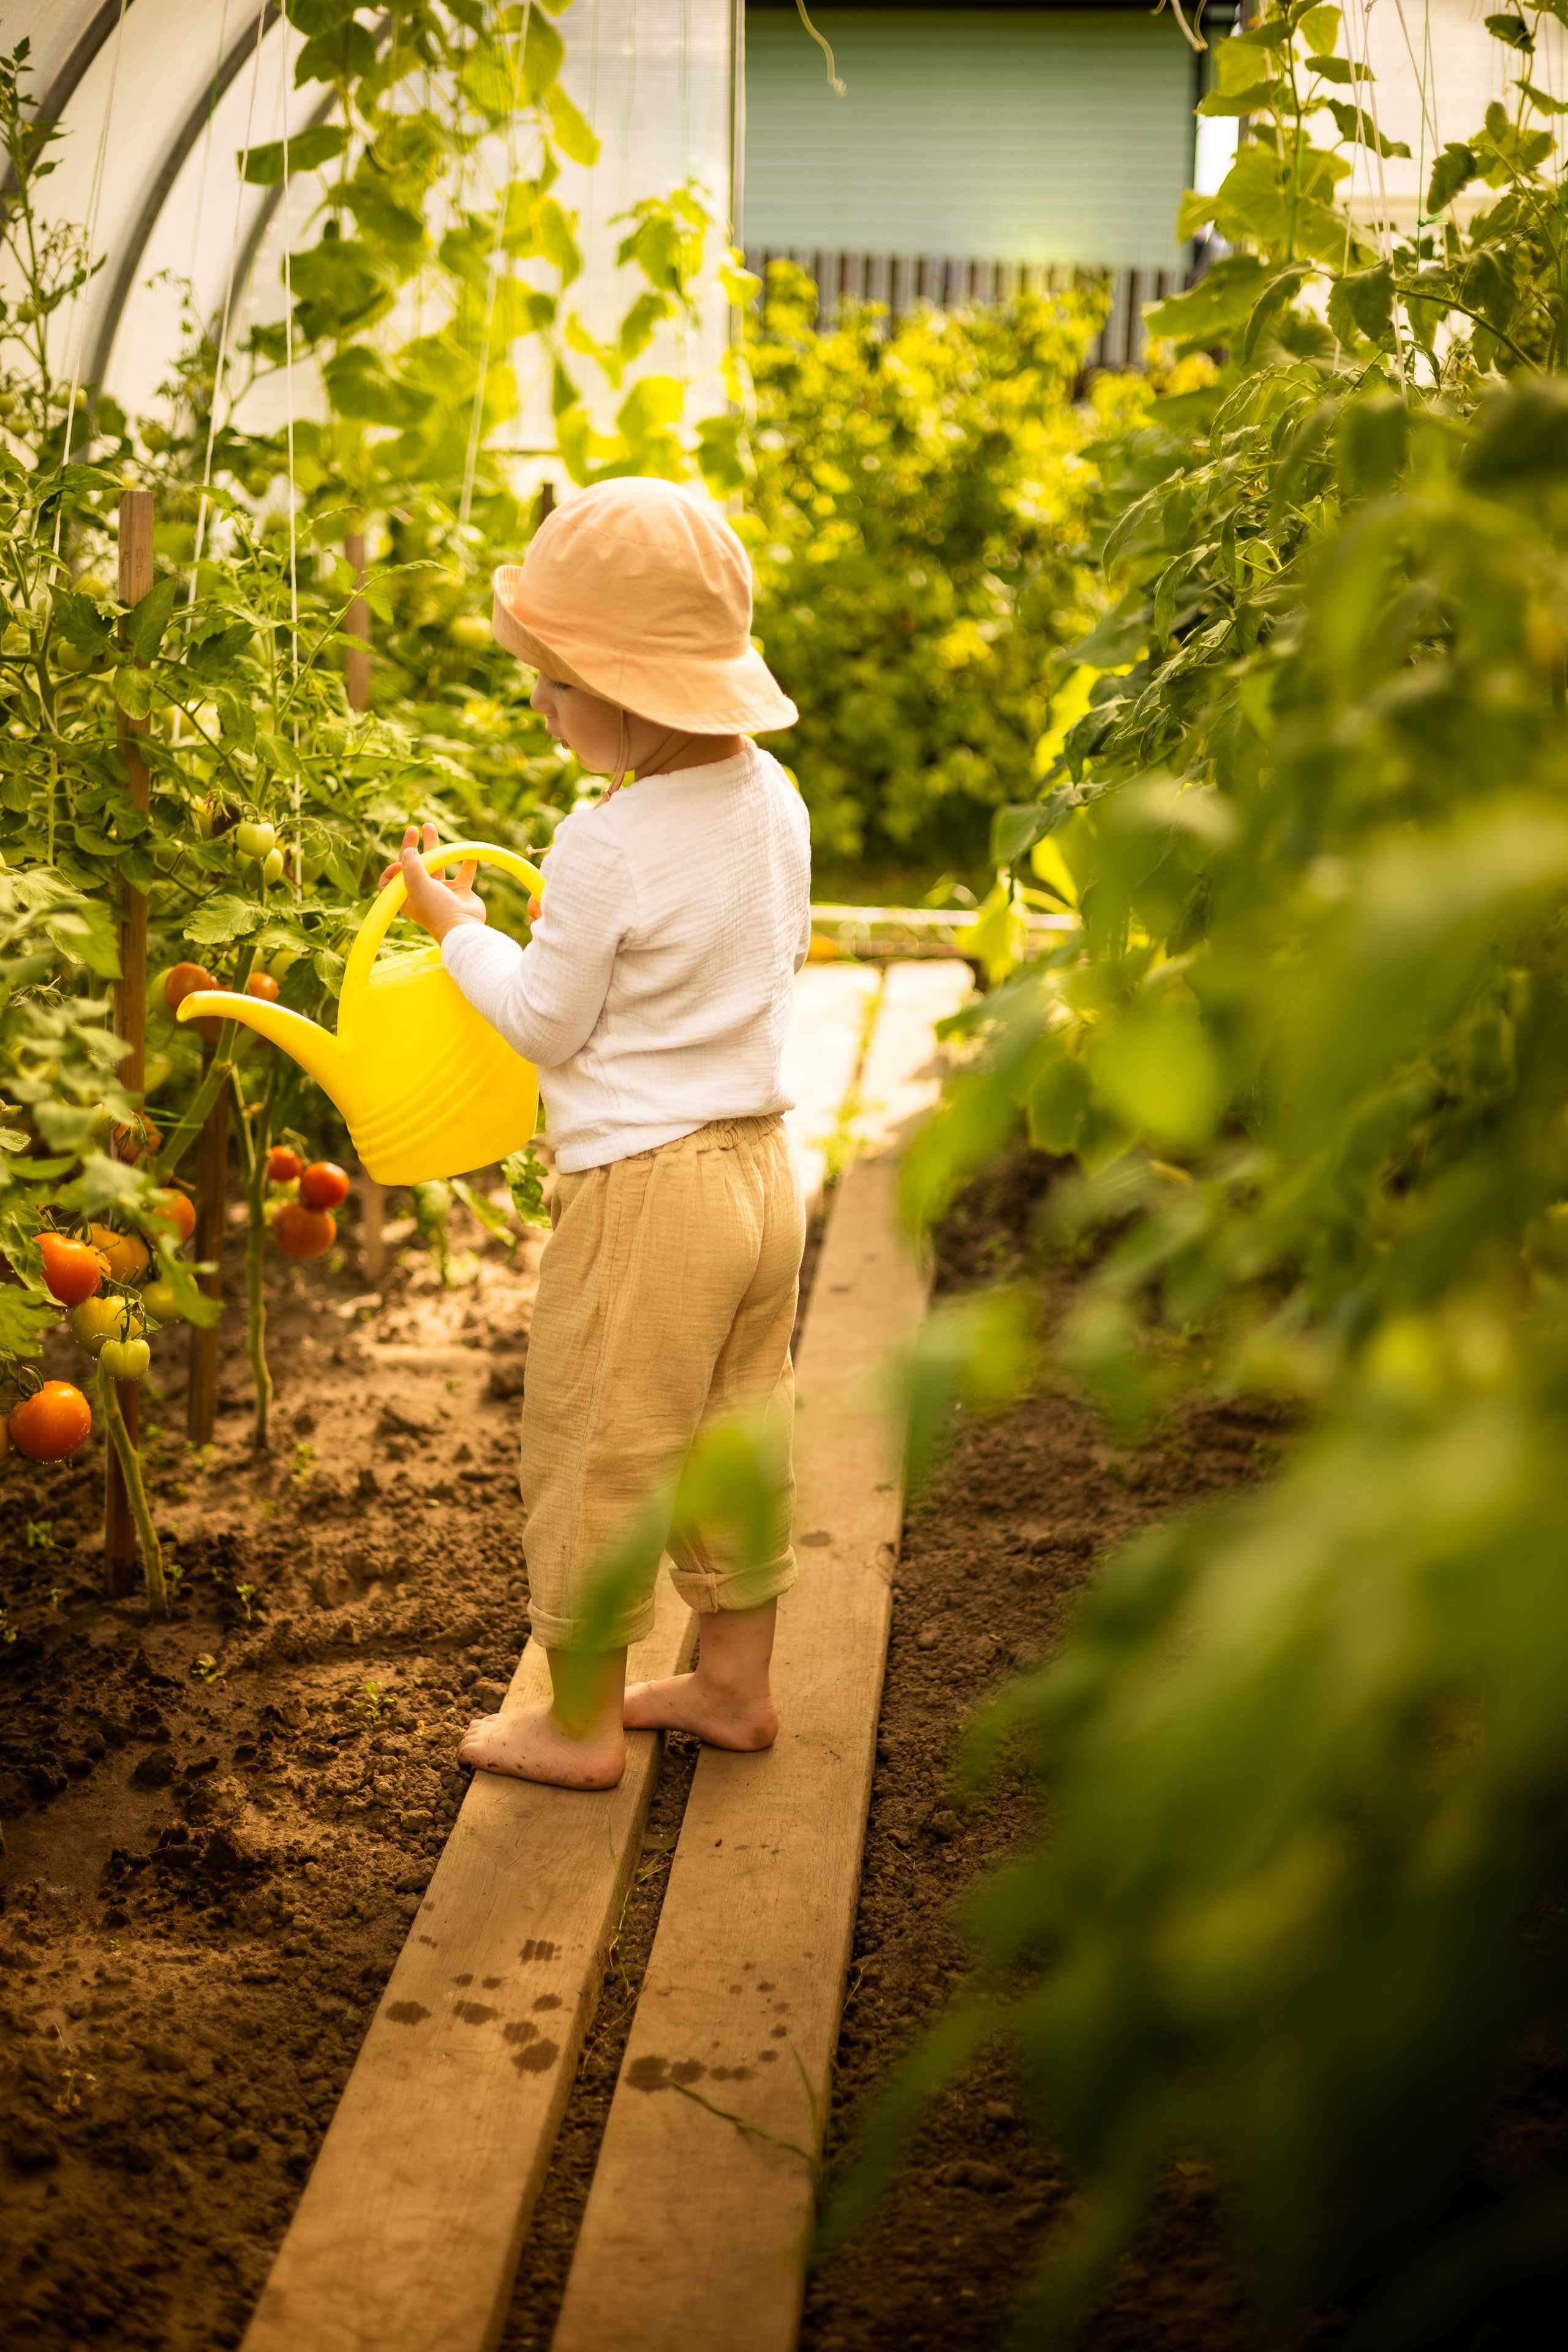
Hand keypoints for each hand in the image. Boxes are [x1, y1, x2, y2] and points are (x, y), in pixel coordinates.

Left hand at [378, 823, 487, 941]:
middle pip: (414, 866)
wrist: (464, 929)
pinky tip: (468, 854)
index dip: (392, 868)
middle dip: (412, 846)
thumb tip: (408, 850)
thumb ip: (412, 867)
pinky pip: (463, 873)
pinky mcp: (460, 891)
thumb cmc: (438, 911)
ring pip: (437, 864)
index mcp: (407, 897)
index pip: (391, 880)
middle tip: (414, 829)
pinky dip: (466, 862)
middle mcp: (423, 893)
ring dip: (434, 847)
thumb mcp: (419, 887)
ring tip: (430, 827)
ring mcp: (442, 891)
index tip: (400, 861)